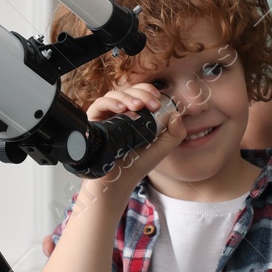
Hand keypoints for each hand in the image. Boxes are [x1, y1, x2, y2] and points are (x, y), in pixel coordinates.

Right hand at [84, 82, 185, 197]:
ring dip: (128, 96)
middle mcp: (120, 113)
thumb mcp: (162, 148)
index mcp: (135, 114)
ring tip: (137, 106)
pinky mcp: (94, 122)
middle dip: (142, 93)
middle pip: (128, 91)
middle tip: (152, 104)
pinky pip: (98, 104)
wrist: (120, 180)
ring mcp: (106, 116)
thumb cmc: (138, 163)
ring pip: (114, 94)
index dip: (148, 91)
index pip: (139, 93)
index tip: (158, 99)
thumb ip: (175, 133)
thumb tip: (176, 115)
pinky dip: (110, 102)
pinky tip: (121, 109)